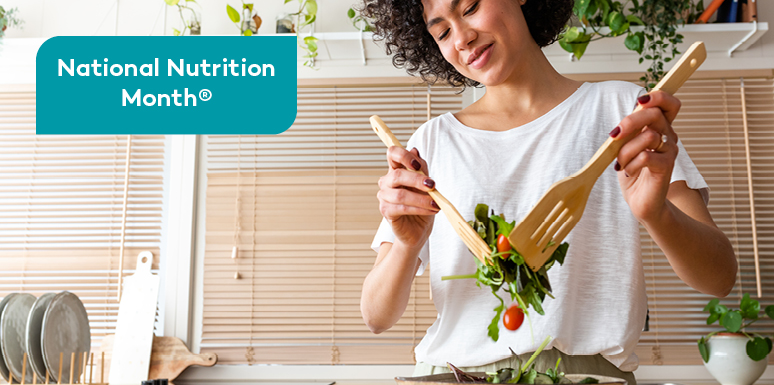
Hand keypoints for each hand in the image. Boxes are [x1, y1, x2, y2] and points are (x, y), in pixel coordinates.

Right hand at [377, 147, 438, 248]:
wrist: (419, 228)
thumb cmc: (421, 204)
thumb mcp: (426, 185)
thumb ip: (421, 169)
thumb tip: (415, 150)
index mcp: (396, 171)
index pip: (392, 154)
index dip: (403, 156)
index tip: (417, 165)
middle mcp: (386, 182)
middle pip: (397, 175)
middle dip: (417, 180)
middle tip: (433, 186)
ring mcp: (384, 197)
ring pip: (400, 194)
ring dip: (421, 199)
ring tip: (436, 204)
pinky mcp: (386, 212)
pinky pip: (402, 208)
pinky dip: (419, 208)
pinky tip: (431, 210)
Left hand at [612, 91, 680, 223]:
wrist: (641, 202)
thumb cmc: (633, 172)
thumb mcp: (626, 147)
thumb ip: (629, 131)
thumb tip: (623, 121)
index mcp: (659, 128)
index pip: (669, 103)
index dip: (657, 96)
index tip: (640, 100)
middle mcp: (668, 136)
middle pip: (654, 114)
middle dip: (630, 122)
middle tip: (615, 136)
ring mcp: (669, 151)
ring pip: (647, 137)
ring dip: (626, 150)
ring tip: (621, 163)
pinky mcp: (666, 167)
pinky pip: (646, 156)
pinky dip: (631, 164)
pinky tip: (628, 172)